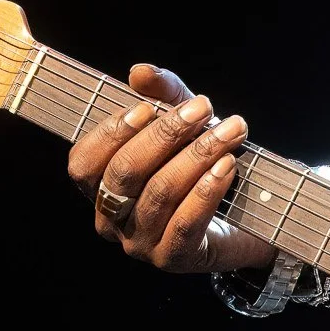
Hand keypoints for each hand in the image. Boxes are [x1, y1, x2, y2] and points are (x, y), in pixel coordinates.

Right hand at [66, 63, 274, 274]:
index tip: (146, 108)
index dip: (109, 134)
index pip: (83, 163)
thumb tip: (140, 71)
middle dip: (164, 135)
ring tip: (230, 131)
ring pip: (159, 193)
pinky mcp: (172, 259)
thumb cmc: (201, 167)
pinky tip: (227, 166)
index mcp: (101, 186)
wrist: (246, 217)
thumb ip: (163, 94)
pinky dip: (207, 190)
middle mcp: (112, 219)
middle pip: (124, 174)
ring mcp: (140, 243)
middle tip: (203, 108)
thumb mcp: (184, 123)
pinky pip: (185, 223)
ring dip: (197, 155)